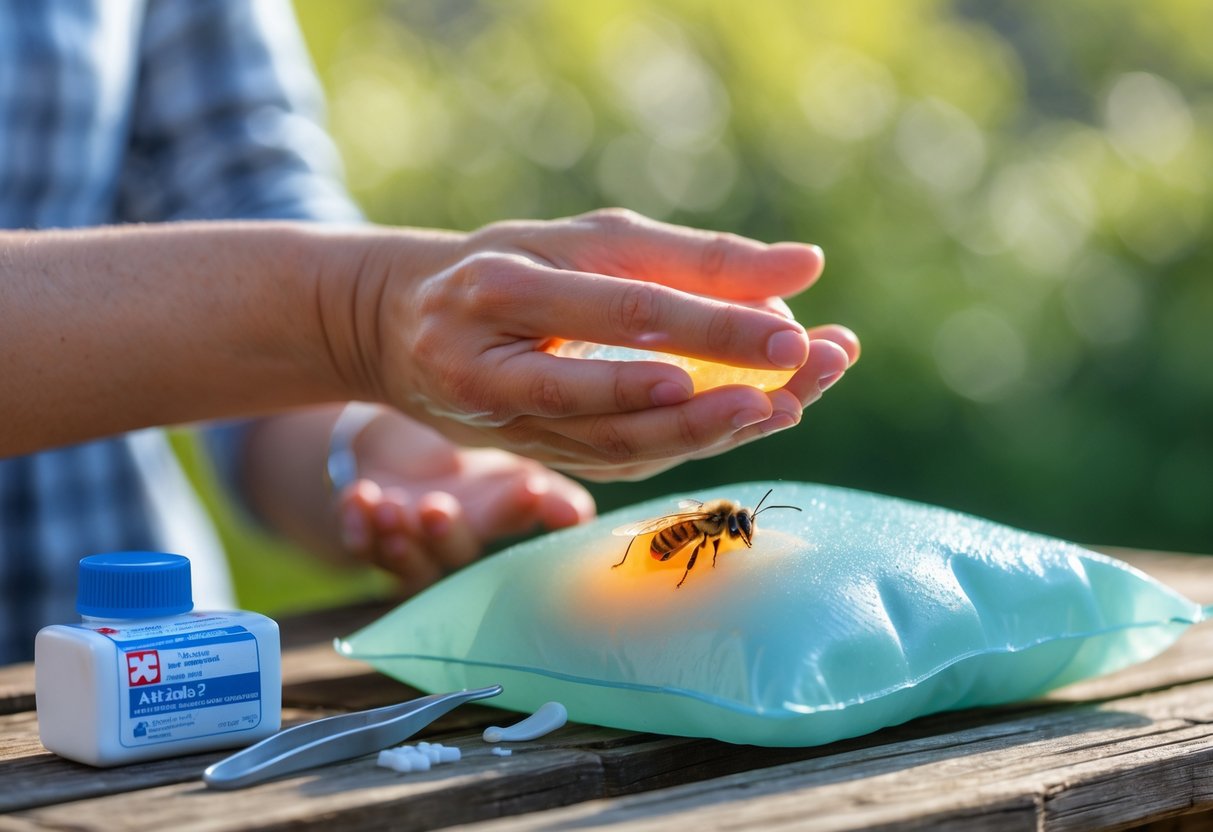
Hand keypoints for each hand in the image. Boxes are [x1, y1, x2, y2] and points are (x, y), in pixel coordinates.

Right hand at [333, 208, 858, 477]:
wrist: (400, 327)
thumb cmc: (508, 264)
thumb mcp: (586, 239)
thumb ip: (693, 256)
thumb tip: (809, 266)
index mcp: (503, 287)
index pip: (625, 311)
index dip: (713, 328)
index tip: (796, 335)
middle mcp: (492, 364)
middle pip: (619, 396)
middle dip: (718, 396)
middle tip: (802, 384)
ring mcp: (502, 422)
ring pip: (614, 444)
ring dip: (706, 433)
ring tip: (784, 409)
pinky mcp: (526, 454)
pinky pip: (612, 460)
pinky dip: (682, 445)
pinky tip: (742, 425)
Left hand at [334, 407, 594, 588]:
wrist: (401, 472)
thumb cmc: (471, 480)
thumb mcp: (511, 475)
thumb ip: (546, 496)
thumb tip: (581, 516)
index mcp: (496, 524)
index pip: (513, 523)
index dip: (520, 510)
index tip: (530, 487)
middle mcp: (454, 545)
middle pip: (454, 553)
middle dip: (446, 534)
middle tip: (438, 508)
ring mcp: (409, 548)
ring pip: (403, 558)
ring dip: (397, 536)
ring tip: (391, 507)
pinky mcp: (366, 541)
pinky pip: (358, 542)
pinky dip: (355, 522)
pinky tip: (358, 497)